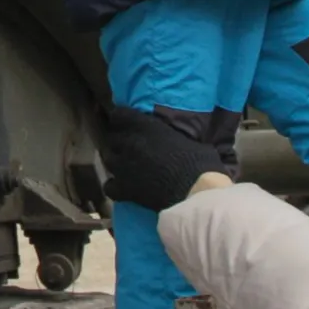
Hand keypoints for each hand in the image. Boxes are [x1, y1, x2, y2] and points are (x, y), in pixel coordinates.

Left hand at [98, 105, 234, 212]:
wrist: (196, 193)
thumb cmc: (200, 164)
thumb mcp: (192, 141)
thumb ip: (178, 138)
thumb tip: (182, 141)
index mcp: (146, 127)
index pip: (120, 115)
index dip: (122, 120)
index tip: (127, 123)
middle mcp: (130, 143)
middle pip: (112, 138)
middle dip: (120, 142)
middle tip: (130, 148)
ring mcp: (124, 166)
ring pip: (108, 159)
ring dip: (116, 162)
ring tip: (125, 167)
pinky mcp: (125, 188)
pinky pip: (108, 186)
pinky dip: (114, 187)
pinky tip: (121, 188)